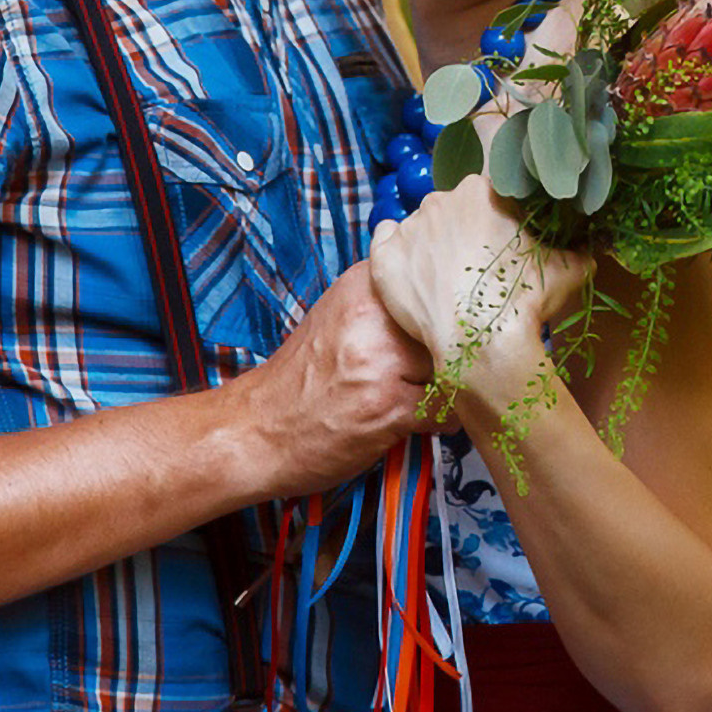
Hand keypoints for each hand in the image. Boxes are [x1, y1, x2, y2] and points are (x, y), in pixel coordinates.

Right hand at [228, 258, 441, 496]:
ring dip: (448, 385)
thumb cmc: (301, 378)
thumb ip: (383, 300)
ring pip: (453, 366)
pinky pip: (447, 409)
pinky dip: (444, 419)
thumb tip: (438, 291)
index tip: (456, 322)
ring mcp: (381, 362)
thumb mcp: (337, 316)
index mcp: (362, 287)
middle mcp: (372, 317)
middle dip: (451, 349)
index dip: (453, 307)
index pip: (437, 280)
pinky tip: (423, 420)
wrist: (255, 431)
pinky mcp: (389, 408)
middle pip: (450, 325)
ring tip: (426, 394)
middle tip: (441, 366)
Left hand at [368, 174, 588, 376]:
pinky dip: (398, 251)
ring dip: (433, 243)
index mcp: (485, 190)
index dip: (496, 214)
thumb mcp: (568, 270)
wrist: (480, 345)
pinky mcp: (383, 256)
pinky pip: (386, 239)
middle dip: (465, 229)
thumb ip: (579, 251)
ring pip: (422, 226)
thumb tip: (592, 250)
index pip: (489, 192)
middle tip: (479, 265)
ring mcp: (409, 226)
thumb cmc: (524, 302)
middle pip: (454, 207)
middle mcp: (442, 198)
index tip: (500, 238)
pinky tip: (414, 272)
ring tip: (448, 280)